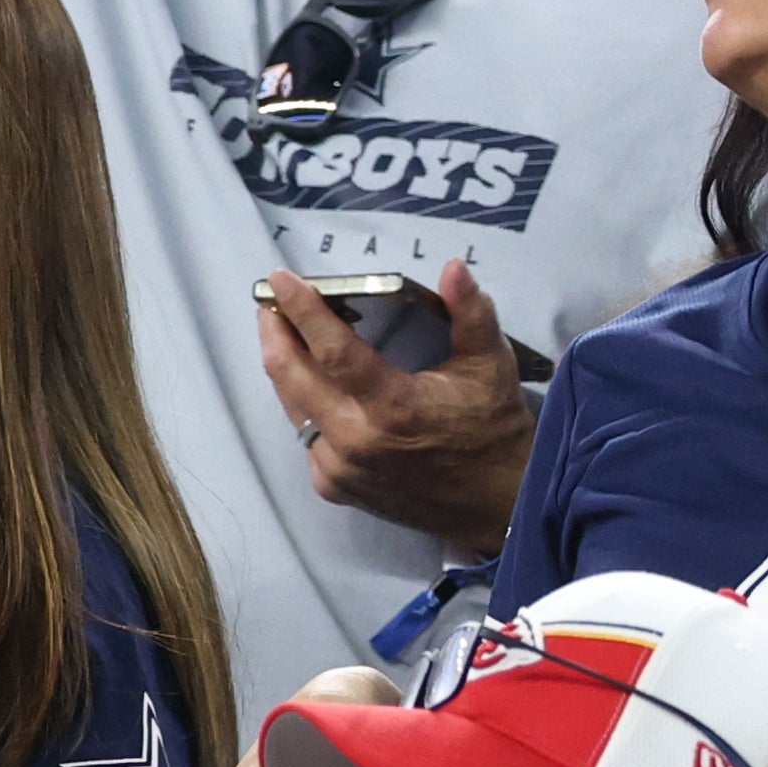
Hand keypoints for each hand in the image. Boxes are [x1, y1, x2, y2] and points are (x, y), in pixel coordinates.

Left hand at [256, 260, 534, 551]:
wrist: (497, 500)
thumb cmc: (493, 426)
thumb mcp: (491, 363)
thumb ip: (470, 311)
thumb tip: (452, 266)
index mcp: (394, 407)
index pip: (332, 350)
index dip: (302, 311)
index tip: (280, 280)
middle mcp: (356, 441)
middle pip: (291, 378)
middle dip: (274, 333)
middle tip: (270, 302)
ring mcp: (339, 469)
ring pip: (291, 407)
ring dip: (284, 366)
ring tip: (283, 334)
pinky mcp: (334, 487)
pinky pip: (305, 436)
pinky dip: (303, 404)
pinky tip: (313, 384)